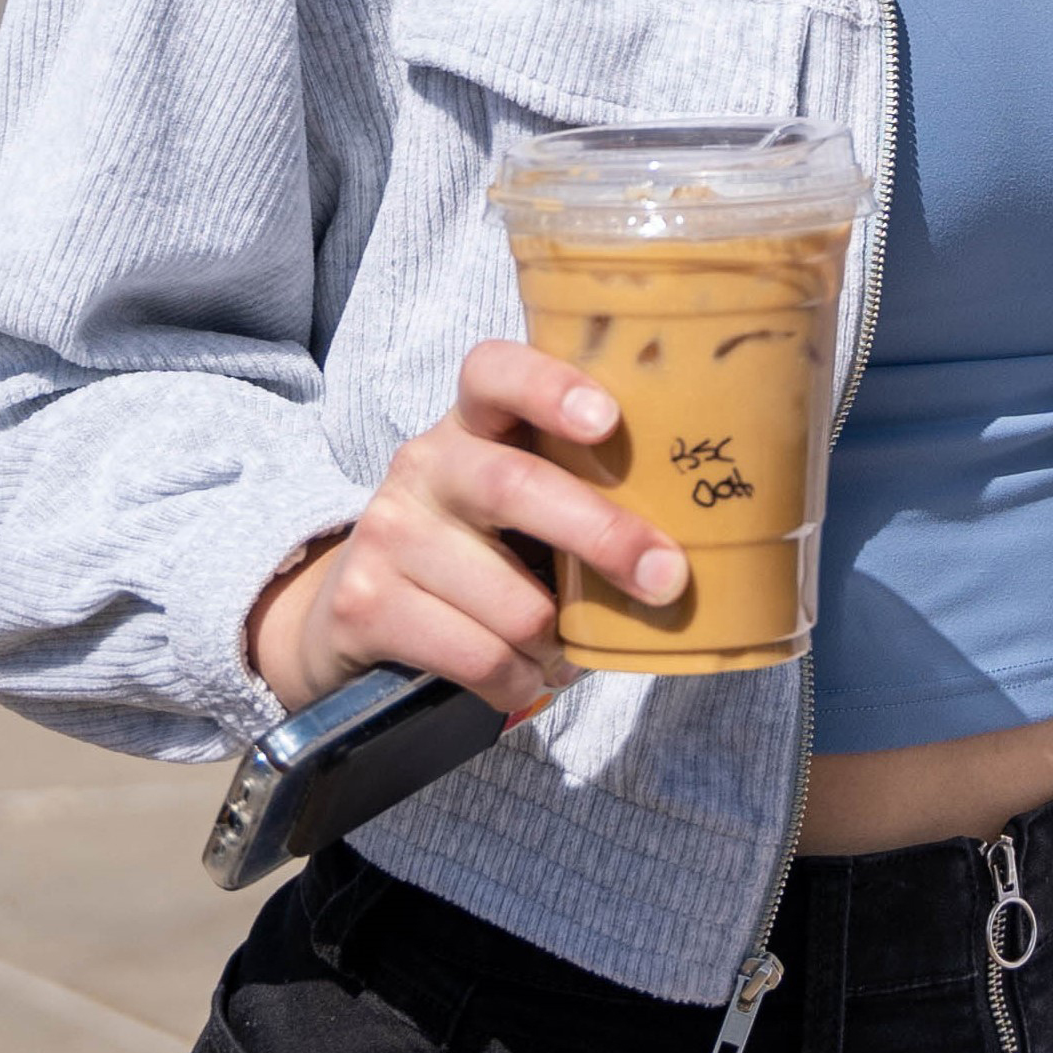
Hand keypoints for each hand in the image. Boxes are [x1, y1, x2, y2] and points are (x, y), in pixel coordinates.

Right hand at [246, 339, 687, 717]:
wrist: (356, 607)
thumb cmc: (481, 544)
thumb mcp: (520, 496)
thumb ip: (581, 489)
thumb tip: (696, 544)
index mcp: (472, 420)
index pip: (496, 371)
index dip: (551, 386)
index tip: (608, 419)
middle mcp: (425, 463)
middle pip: (514, 486)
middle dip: (603, 535)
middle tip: (667, 577)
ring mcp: (389, 531)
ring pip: (512, 602)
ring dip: (559, 642)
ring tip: (565, 647)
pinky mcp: (366, 603)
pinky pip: (479, 656)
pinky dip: (521, 681)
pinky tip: (526, 675)